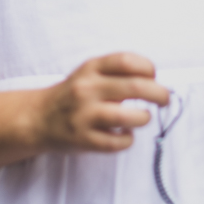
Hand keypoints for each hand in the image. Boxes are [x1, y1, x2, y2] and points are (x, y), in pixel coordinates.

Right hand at [33, 53, 169, 153]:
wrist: (38, 117)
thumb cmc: (72, 93)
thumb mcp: (89, 72)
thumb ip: (115, 72)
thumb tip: (153, 79)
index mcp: (91, 68)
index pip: (127, 61)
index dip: (147, 67)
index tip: (153, 75)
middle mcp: (88, 89)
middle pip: (135, 86)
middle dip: (158, 93)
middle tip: (165, 99)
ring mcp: (85, 115)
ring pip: (127, 117)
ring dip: (144, 117)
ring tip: (144, 117)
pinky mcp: (83, 140)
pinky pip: (116, 143)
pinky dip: (128, 140)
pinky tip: (126, 134)